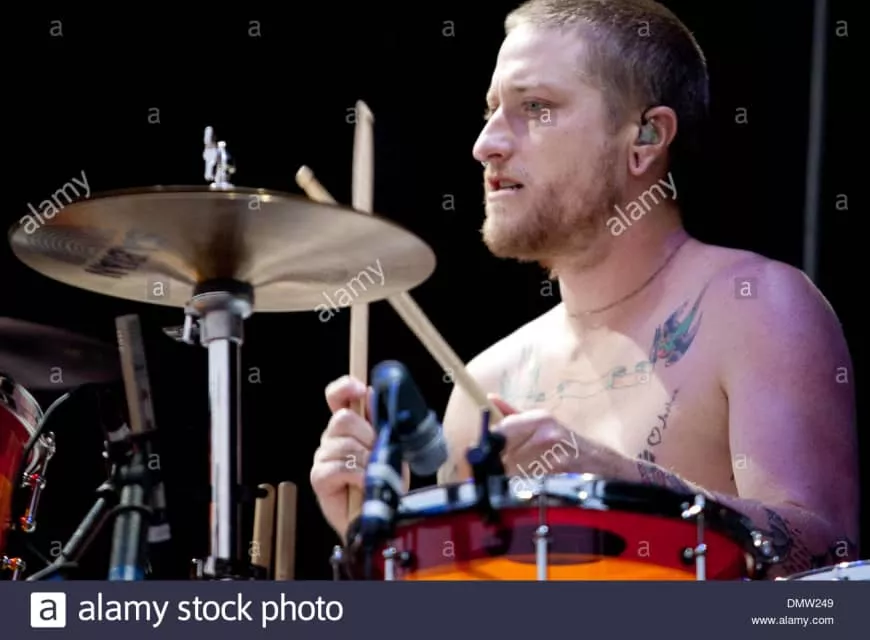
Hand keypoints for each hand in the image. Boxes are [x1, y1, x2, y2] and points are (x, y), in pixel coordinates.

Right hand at [310, 376, 374, 539]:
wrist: (382, 515)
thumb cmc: (386, 480)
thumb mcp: (392, 446)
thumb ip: (381, 421)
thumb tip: (372, 394)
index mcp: (348, 425)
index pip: (336, 396)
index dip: (344, 388)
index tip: (360, 390)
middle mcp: (332, 437)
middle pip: (342, 419)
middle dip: (368, 434)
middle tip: (380, 451)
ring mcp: (323, 456)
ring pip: (343, 444)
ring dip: (367, 459)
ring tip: (376, 472)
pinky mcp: (319, 477)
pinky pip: (338, 467)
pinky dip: (358, 474)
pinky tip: (366, 483)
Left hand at [489, 395, 628, 479]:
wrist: (604, 466)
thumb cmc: (568, 443)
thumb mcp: (544, 423)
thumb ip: (514, 414)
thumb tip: (490, 400)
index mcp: (540, 419)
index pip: (500, 431)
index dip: (489, 448)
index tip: (485, 457)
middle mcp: (547, 435)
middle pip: (504, 455)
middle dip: (497, 467)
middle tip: (498, 473)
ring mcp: (554, 458)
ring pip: (513, 474)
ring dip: (509, 481)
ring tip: (518, 480)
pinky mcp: (559, 480)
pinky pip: (528, 487)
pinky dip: (523, 490)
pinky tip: (530, 488)